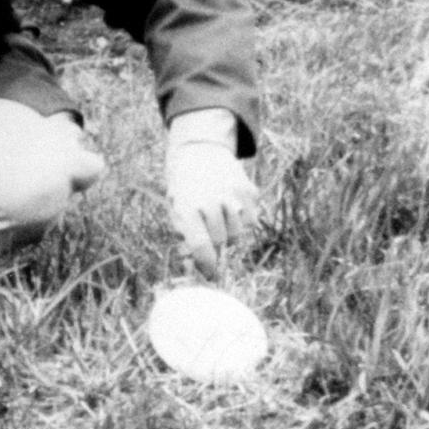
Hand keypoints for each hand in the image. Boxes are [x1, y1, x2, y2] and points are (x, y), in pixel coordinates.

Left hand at [165, 109, 259, 278]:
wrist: (201, 152)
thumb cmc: (185, 188)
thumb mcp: (176, 208)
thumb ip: (187, 235)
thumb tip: (199, 264)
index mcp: (188, 206)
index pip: (201, 245)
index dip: (207, 265)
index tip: (210, 276)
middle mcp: (212, 200)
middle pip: (222, 242)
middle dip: (216, 244)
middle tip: (209, 231)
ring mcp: (234, 195)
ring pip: (239, 234)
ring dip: (230, 233)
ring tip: (218, 216)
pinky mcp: (249, 191)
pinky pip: (252, 221)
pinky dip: (243, 221)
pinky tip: (230, 207)